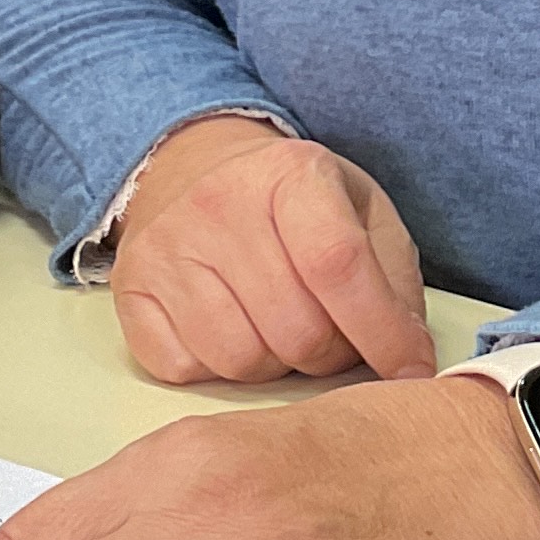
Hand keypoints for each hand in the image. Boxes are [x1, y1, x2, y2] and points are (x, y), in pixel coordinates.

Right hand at [107, 116, 431, 386]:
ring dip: (276, 366)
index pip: (337, 267)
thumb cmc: (292, 201)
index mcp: (290, 174)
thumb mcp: (361, 210)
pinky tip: (233, 330)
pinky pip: (186, 370)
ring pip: (242, 361)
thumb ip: (392, 278)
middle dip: (331, 353)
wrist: (193, 168)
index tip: (408, 370)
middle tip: (334, 336)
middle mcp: (219, 205)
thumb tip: (409, 357)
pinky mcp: (130, 290)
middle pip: (296, 330)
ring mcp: (167, 249)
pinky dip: (218, 370)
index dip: (380, 333)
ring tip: (281, 328)